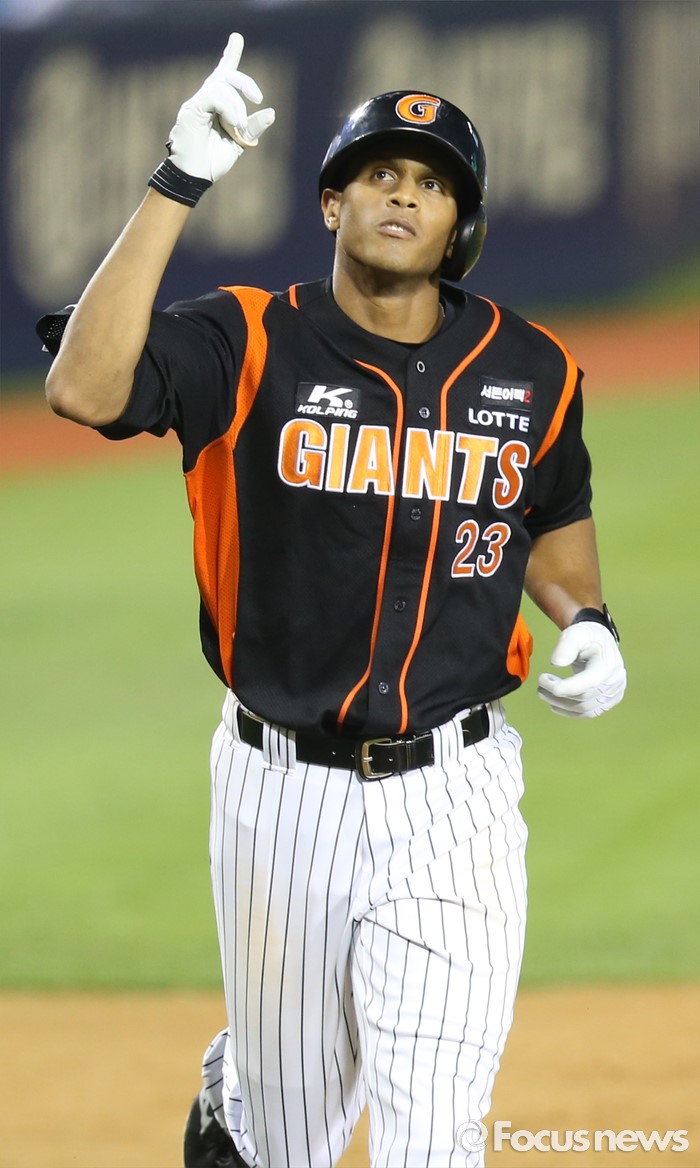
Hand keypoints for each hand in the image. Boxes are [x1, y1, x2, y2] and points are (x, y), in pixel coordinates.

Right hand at [167, 33, 274, 182]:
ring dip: (237, 105)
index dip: (230, 55)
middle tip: (258, 99)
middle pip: (225, 75)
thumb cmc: (212, 161)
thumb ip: (252, 127)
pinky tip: (233, 123)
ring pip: (221, 85)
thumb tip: (271, 112)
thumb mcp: (239, 142)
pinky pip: (213, 96)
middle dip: (245, 82)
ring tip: (239, 126)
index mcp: (216, 106)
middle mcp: (205, 100)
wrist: (194, 178)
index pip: (222, 74)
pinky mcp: (192, 110)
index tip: (237, 38)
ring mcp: (196, 104)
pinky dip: (228, 108)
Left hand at [537, 621, 626, 717]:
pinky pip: (589, 713)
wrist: (601, 642)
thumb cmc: (586, 637)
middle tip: (540, 686)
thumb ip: (566, 646)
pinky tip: (555, 704)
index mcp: (607, 666)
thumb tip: (556, 663)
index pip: (584, 685)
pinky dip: (570, 711)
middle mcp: (614, 682)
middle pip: (583, 699)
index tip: (541, 679)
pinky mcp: (610, 700)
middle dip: (557, 696)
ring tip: (544, 693)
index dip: (561, 687)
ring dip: (561, 705)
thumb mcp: (575, 634)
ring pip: (585, 709)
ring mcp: (614, 693)